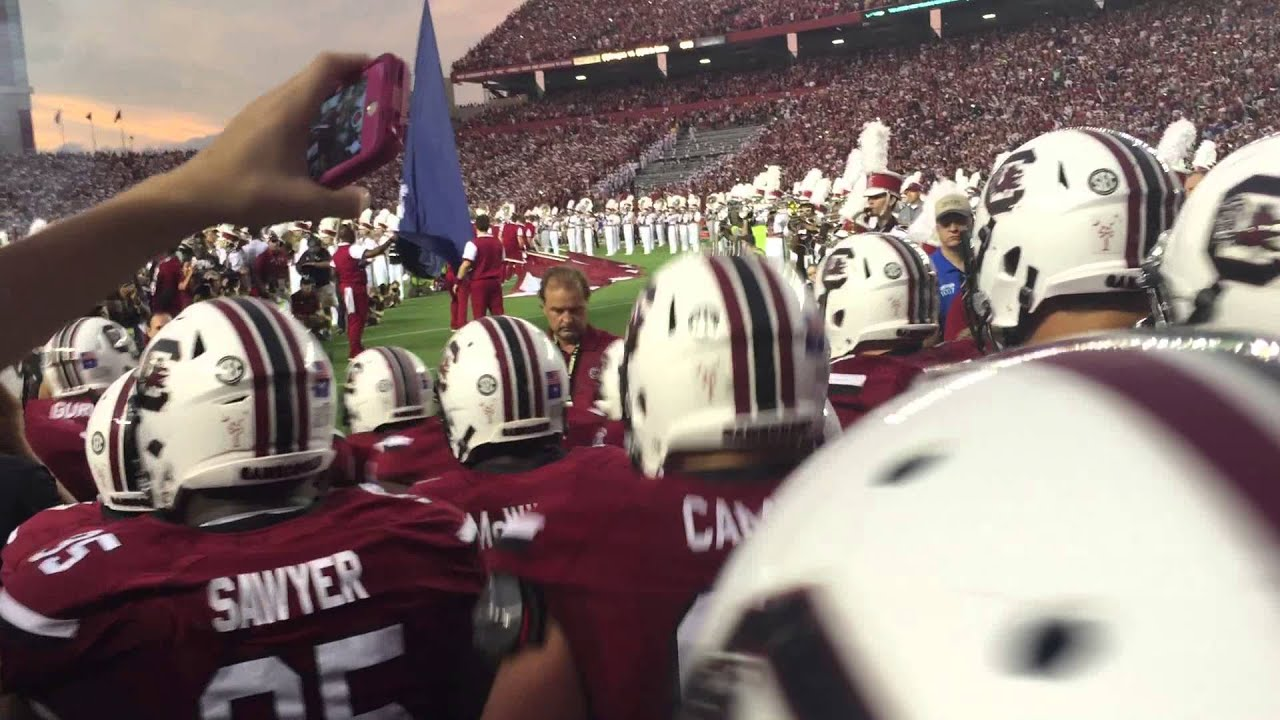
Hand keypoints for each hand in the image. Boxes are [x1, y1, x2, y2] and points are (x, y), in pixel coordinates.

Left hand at [169, 53, 373, 227]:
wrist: (195, 194)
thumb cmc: (248, 191)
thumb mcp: (300, 202)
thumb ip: (339, 201)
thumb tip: (366, 200)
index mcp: (291, 109)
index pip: (327, 66)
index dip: (354, 63)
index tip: (378, 73)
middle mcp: (276, 101)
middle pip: (316, 76)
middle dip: (348, 84)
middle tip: (372, 108)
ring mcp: (261, 110)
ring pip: (301, 91)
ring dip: (328, 100)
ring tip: (350, 127)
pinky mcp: (252, 122)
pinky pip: (288, 106)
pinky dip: (310, 113)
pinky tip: (316, 144)